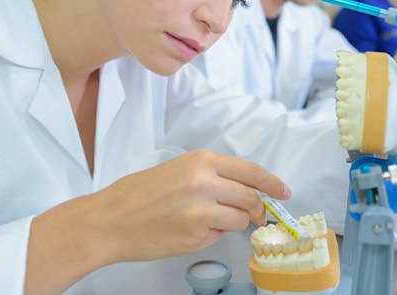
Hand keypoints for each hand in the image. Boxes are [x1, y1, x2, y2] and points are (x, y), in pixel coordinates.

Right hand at [91, 150, 289, 262]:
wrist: (112, 218)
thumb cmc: (141, 192)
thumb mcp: (179, 169)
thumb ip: (213, 175)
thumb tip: (243, 189)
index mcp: (201, 160)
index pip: (250, 171)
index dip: (272, 183)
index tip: (284, 191)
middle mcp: (205, 182)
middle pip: (250, 197)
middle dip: (256, 209)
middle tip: (255, 215)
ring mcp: (201, 211)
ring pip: (239, 220)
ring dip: (231, 222)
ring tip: (203, 219)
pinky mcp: (196, 236)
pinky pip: (219, 236)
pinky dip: (211, 234)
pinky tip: (188, 229)